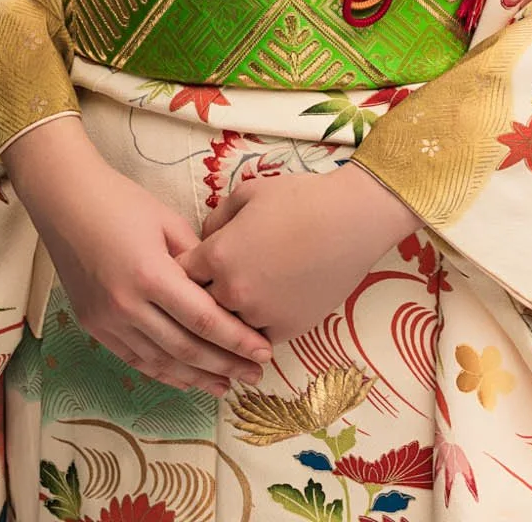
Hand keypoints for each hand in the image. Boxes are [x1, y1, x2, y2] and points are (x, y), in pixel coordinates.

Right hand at [4, 117, 271, 396]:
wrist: (65, 201)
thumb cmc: (120, 200)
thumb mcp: (167, 220)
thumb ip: (196, 258)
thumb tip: (221, 285)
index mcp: (150, 273)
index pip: (203, 318)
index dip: (236, 339)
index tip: (263, 351)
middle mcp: (127, 305)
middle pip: (185, 347)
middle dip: (225, 365)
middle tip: (255, 375)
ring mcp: (107, 320)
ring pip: (160, 361)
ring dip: (196, 378)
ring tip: (226, 386)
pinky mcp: (93, 325)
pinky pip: (134, 359)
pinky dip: (163, 372)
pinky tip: (185, 379)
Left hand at [176, 160, 420, 345]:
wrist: (351, 221)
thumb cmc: (299, 198)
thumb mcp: (248, 194)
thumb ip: (217, 219)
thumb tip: (203, 239)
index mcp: (218, 255)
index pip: (180, 274)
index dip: (180, 270)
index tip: (185, 268)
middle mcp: (232, 291)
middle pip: (198, 306)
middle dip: (197, 298)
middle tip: (200, 292)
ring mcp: (259, 315)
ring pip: (226, 327)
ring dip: (225, 319)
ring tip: (231, 308)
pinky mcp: (285, 331)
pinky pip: (256, 338)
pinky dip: (253, 330)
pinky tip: (257, 317)